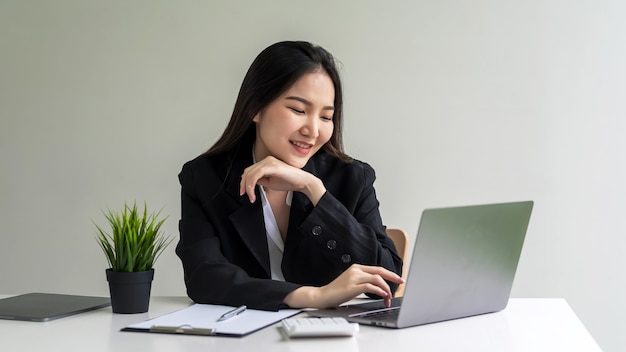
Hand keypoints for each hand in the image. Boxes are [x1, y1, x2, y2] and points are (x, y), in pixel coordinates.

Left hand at [239, 156, 325, 204]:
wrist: (302, 182)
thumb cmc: (289, 182)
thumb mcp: (270, 182)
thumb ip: (259, 180)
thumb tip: (249, 182)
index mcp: (266, 162)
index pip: (250, 171)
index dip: (244, 182)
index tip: (245, 192)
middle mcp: (267, 160)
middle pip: (247, 171)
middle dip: (243, 184)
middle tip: (244, 195)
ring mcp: (269, 161)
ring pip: (250, 173)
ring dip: (247, 186)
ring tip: (251, 196)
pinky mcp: (272, 166)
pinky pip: (256, 174)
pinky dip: (252, 184)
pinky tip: (253, 192)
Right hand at [283, 264, 404, 308]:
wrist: (322, 296)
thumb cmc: (336, 291)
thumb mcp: (351, 282)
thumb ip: (363, 281)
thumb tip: (379, 287)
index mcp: (356, 267)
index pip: (377, 269)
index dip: (390, 273)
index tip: (398, 278)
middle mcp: (356, 270)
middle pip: (379, 271)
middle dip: (392, 277)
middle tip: (401, 283)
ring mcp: (354, 278)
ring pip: (377, 279)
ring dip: (386, 289)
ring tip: (388, 297)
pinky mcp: (352, 287)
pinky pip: (371, 287)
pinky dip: (379, 291)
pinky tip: (382, 296)